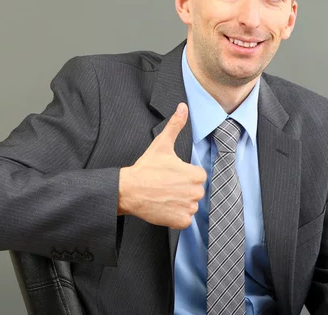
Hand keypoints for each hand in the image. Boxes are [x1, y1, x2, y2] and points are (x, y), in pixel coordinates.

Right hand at [118, 102, 206, 228]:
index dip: (184, 175)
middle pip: (195, 191)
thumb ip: (176, 125)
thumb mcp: (162, 144)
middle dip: (183, 189)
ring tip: (164, 195)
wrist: (129, 190)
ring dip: (180, 203)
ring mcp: (188, 208)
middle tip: (166, 185)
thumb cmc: (146, 168)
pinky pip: (184, 220)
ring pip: (190, 205)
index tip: (171, 175)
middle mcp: (195, 192)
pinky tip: (164, 207)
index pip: (198, 176)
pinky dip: (176, 216)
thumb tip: (183, 107)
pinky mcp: (180, 221)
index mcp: (195, 174)